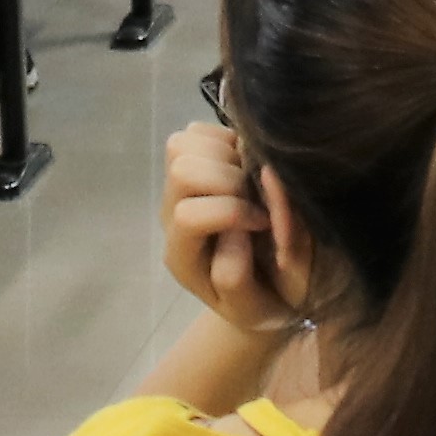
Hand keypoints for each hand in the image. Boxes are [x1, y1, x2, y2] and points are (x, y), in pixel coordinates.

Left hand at [162, 121, 295, 339]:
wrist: (258, 291)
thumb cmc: (263, 301)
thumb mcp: (259, 305)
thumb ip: (253, 264)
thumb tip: (258, 198)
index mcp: (182, 256)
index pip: (187, 216)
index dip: (231, 214)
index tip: (264, 224)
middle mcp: (172, 217)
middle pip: (182, 172)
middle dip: (230, 180)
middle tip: (257, 200)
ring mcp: (179, 188)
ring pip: (182, 145)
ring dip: (226, 156)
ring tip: (251, 181)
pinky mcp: (195, 164)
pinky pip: (198, 131)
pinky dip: (226, 139)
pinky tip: (247, 167)